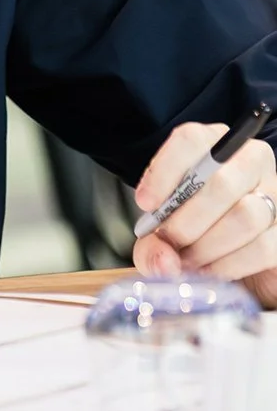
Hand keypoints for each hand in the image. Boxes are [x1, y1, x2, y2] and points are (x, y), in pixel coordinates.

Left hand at [133, 121, 276, 306]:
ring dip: (208, 245)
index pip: (191, 139)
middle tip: (169, 241)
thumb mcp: (162, 231)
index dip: (164, 171)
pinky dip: (228, 264)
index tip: (146, 204)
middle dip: (187, 220)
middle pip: (221, 181)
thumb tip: (163, 260)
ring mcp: (274, 192)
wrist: (228, 253)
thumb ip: (151, 245)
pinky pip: (262, 248)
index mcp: (213, 143)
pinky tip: (210, 270)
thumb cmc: (191, 229)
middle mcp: (250, 159)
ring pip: (245, 215)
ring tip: (187, 259)